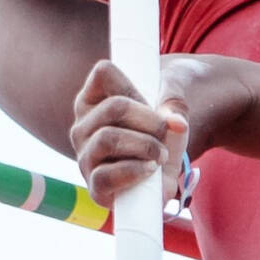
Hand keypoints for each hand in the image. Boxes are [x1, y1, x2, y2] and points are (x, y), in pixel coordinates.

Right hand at [70, 58, 193, 210]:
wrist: (166, 170)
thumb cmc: (159, 130)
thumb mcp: (170, 106)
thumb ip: (175, 103)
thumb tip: (177, 124)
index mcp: (93, 99)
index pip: (103, 73)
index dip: (134, 85)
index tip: (149, 102)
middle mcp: (82, 126)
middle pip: (114, 107)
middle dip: (150, 120)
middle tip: (163, 132)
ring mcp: (85, 157)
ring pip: (108, 139)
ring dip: (145, 145)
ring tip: (160, 154)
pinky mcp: (95, 187)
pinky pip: (105, 175)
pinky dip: (135, 171)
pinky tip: (150, 170)